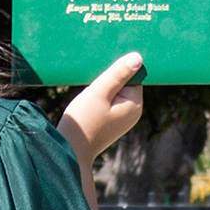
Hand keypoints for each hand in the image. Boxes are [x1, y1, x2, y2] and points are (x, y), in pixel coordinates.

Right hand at [59, 52, 146, 170]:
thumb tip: (138, 58)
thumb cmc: (83, 121)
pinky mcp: (114, 122)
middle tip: (93, 93)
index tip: (100, 82)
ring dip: (102, 90)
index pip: (131, 75)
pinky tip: (90, 108)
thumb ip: (118, 74)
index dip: (114, 73)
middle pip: (124, 83)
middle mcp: (134, 112)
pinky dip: (100, 100)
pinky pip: (110, 102)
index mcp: (135, 104)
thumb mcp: (99, 92)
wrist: (71, 152)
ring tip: (90, 101)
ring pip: (115, 92)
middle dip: (107, 82)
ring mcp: (125, 118)